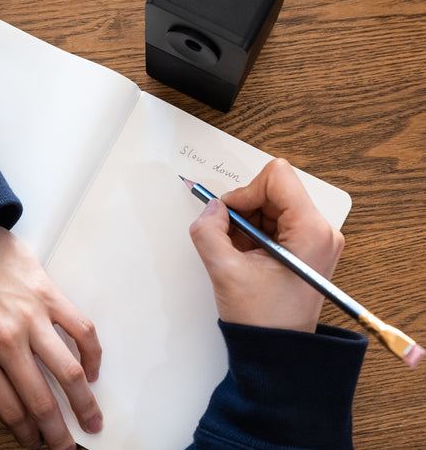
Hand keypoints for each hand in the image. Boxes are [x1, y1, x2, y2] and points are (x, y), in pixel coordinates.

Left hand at [0, 218, 102, 449]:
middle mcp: (8, 341)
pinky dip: (92, 351)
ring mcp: (33, 316)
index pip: (9, 408)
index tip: (35, 443)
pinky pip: (80, 327)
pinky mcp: (50, 294)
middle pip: (42, 398)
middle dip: (58, 431)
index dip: (26, 434)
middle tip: (68, 446)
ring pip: (67, 369)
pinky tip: (93, 367)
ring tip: (93, 418)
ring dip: (84, 400)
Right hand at [189, 158, 344, 332]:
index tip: (230, 216)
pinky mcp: (307, 246)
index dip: (246, 191)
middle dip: (245, 209)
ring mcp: (316, 238)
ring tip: (240, 253)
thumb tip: (211, 208)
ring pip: (272, 205)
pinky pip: (275, 222)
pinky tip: (247, 256)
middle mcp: (321, 230)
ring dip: (248, 223)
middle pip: (274, 190)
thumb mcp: (225, 272)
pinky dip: (254, 232)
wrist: (279, 352)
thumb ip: (208, 231)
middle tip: (231, 238)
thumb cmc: (263, 320)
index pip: (277, 176)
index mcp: (311, 231)